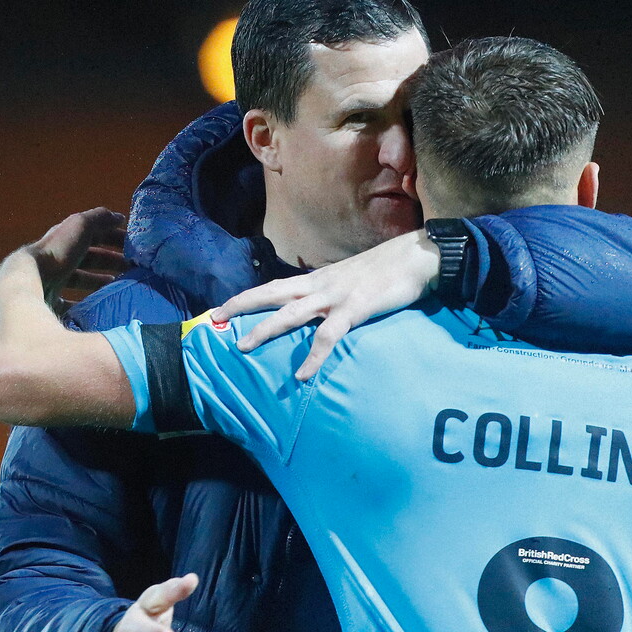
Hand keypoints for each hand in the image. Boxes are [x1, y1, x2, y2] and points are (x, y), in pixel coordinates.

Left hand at [24, 207, 128, 313]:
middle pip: (88, 258)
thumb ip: (99, 219)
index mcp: (66, 238)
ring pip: (81, 279)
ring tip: (119, 287)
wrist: (31, 280)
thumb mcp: (81, 227)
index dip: (113, 238)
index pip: (93, 235)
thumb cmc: (59, 252)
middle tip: (132, 268)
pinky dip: (85, 304)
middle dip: (110, 261)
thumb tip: (119, 217)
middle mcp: (58, 257)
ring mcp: (53, 280)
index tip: (133, 247)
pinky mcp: (50, 301)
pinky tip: (98, 307)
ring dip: (100, 281)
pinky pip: (71, 302)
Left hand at [211, 229, 439, 380]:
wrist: (416, 257)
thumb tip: (318, 309)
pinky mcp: (355, 309)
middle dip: (242, 306)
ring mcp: (336, 297)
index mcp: (318, 279)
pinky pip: (328, 336)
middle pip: (271, 294)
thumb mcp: (351, 280)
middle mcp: (320, 286)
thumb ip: (332, 294)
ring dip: (265, 330)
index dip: (248, 297)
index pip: (274, 286)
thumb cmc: (387, 270)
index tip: (223, 308)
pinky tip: (303, 375)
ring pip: (291, 314)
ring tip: (243, 347)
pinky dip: (314, 357)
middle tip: (215, 319)